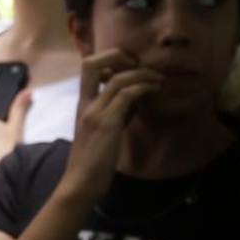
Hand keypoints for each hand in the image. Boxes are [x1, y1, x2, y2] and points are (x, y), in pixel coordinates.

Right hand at [60, 50, 163, 200]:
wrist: (80, 185)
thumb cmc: (92, 164)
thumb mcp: (103, 133)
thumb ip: (115, 114)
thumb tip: (135, 103)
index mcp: (82, 105)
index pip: (88, 68)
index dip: (109, 59)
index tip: (131, 68)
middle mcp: (85, 104)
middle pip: (92, 63)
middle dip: (118, 55)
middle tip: (140, 65)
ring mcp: (94, 112)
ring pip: (117, 77)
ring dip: (143, 73)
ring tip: (159, 79)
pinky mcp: (106, 123)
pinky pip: (126, 94)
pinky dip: (144, 88)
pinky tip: (156, 90)